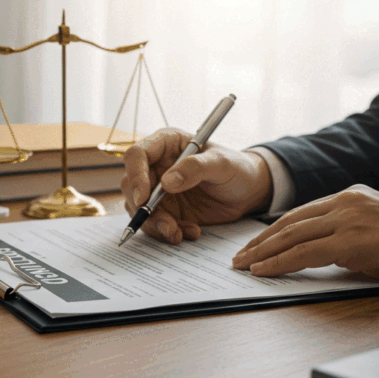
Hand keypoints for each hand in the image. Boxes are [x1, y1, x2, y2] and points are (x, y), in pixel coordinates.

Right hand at [120, 128, 273, 243]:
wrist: (247, 192)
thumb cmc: (236, 168)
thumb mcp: (222, 164)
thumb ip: (196, 168)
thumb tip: (167, 182)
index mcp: (166, 144)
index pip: (137, 155)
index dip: (136, 175)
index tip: (144, 198)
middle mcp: (156, 166)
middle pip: (131, 185)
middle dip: (145, 209)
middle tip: (167, 224)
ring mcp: (157, 190)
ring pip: (138, 209)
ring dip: (156, 225)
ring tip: (179, 233)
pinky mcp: (164, 210)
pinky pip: (154, 224)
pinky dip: (168, 232)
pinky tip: (189, 232)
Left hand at [232, 184, 378, 287]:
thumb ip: (350, 233)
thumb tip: (325, 253)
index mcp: (352, 196)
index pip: (302, 214)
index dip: (274, 231)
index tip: (255, 245)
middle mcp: (346, 201)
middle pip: (289, 222)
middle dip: (259, 242)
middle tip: (239, 256)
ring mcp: (348, 219)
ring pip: (291, 236)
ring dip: (262, 253)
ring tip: (243, 266)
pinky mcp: (352, 241)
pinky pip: (304, 252)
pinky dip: (279, 262)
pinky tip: (263, 271)